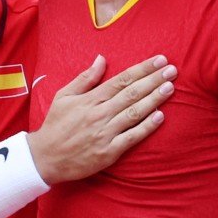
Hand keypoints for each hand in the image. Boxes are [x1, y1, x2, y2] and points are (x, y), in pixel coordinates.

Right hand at [29, 55, 175, 183]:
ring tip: (170, 88)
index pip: (121, 80)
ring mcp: (105, 133)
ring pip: (134, 113)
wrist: (45, 158)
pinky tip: (160, 117)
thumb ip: (84, 78)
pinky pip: (131, 137)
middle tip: (172, 70)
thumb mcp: (63, 96)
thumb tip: (101, 59)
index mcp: (90, 99)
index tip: (159, 60)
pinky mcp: (108, 152)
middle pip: (132, 93)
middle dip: (154, 80)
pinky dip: (146, 127)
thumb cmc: (55, 125)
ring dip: (154, 99)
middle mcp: (100, 114)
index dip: (142, 69)